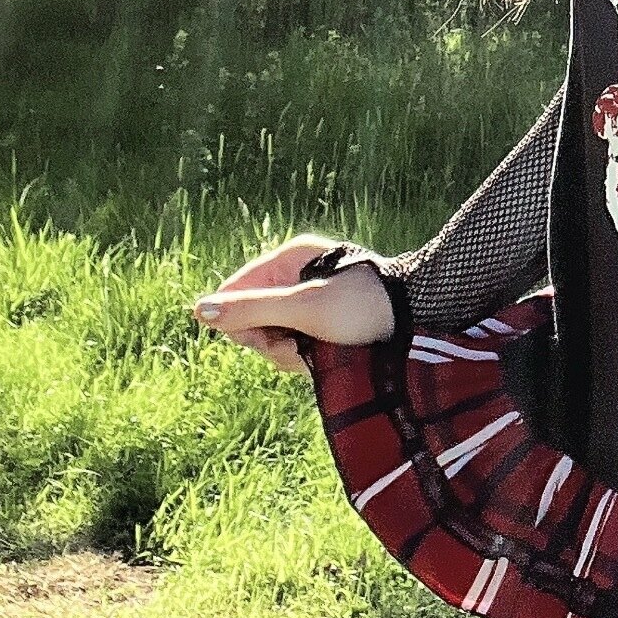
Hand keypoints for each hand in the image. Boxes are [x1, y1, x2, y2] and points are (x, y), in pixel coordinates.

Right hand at [191, 234, 395, 373]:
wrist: (418, 320)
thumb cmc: (363, 307)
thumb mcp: (305, 308)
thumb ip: (252, 309)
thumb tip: (200, 311)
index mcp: (288, 259)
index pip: (235, 292)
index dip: (242, 324)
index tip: (267, 339)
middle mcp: (293, 276)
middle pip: (252, 318)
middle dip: (272, 342)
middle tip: (299, 349)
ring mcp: (304, 300)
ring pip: (271, 336)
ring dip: (289, 353)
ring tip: (318, 353)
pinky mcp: (317, 321)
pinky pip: (291, 342)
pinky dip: (303, 356)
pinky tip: (322, 358)